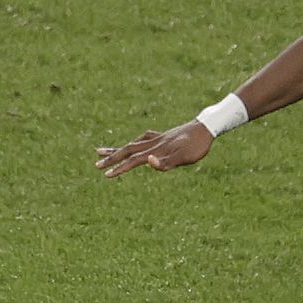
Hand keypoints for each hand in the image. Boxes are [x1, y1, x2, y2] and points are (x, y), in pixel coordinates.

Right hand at [94, 120, 213, 177]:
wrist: (206, 127)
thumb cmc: (196, 145)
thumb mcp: (184, 157)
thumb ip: (166, 161)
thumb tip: (148, 161)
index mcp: (156, 149)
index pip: (134, 160)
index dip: (120, 167)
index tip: (106, 174)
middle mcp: (153, 142)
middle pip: (128, 150)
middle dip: (111, 158)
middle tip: (96, 164)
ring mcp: (157, 138)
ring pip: (132, 144)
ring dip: (118, 149)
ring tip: (102, 150)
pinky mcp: (164, 136)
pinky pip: (142, 140)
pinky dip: (134, 143)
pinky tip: (135, 143)